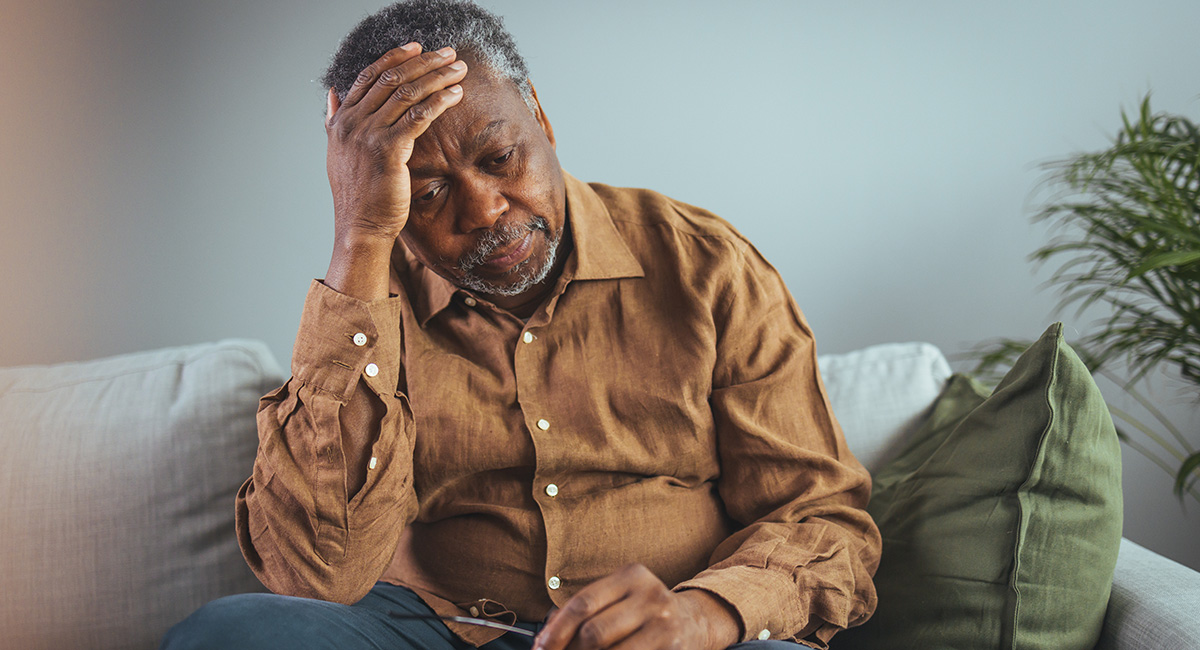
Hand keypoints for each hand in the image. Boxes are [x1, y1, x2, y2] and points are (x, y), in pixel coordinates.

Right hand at [324, 42, 467, 242]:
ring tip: (459, 69)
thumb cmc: (357, 195)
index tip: (417, 48)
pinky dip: (439, 101)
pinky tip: (456, 95)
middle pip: (391, 79)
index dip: (395, 58)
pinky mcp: (388, 150)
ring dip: (437, 77)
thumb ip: (335, 122)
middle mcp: (352, 123)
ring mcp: (368, 135)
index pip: (369, 76)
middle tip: (448, 53)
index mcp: (341, 121)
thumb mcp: (338, 153)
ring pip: (407, 93)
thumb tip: (332, 95)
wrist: (359, 227)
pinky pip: (418, 116)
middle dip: (424, 62)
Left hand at [533, 564, 739, 649]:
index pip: (583, 604)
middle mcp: (651, 596)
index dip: (556, 631)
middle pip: (594, 632)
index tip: (541, 648)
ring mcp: (664, 624)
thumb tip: (545, 639)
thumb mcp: (619, 597)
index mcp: (632, 576)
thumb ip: (584, 610)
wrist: (694, 622)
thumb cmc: (643, 611)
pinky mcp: (671, 648)